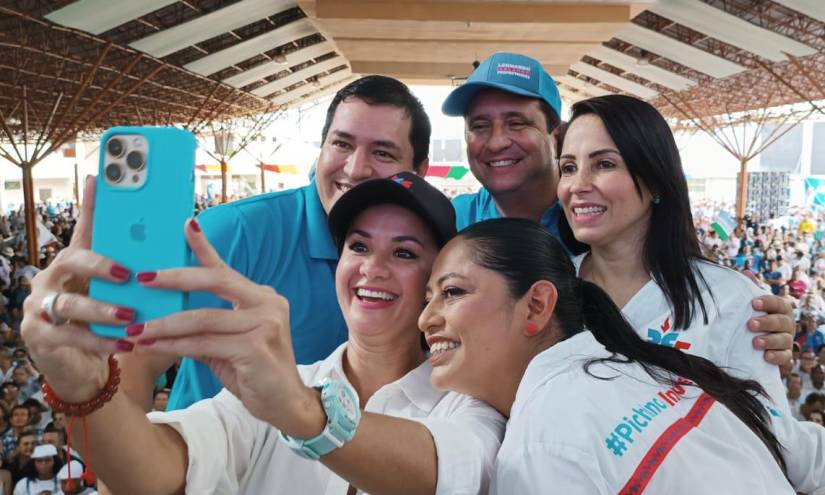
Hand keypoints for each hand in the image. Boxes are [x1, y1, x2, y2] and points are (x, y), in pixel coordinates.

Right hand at [21, 177, 135, 401]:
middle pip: (70, 260)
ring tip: (130, 315)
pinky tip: (124, 343)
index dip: (91, 205)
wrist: (83, 371)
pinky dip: (99, 340)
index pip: (85, 229)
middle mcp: (53, 278)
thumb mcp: (127, 298)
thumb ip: (146, 274)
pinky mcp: (38, 334)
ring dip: (102, 308)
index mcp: (76, 264)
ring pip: (69, 302)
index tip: (102, 179)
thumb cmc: (108, 325)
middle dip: (99, 264)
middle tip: (128, 273)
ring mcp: (40, 305)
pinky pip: (70, 336)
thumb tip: (183, 244)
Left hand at [129, 219, 323, 437]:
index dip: (205, 247)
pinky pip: (204, 343)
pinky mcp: (256, 348)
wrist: (285, 404)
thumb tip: (164, 313)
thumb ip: (205, 325)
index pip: (225, 269)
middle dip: (175, 278)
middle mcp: (267, 303)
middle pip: (215, 281)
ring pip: (203, 317)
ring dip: (164, 323)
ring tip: (135, 327)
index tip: (185, 225)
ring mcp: (265, 324)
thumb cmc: (254, 372)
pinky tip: (152, 345)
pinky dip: (174, 344)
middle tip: (142, 278)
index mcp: (261, 297)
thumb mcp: (228, 342)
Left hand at [749, 294, 793, 365]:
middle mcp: (787, 324)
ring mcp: (787, 340)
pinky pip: (785, 357)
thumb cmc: (750, 321)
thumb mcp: (748, 312)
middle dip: (766, 322)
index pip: (778, 303)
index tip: (754, 303)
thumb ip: (743, 305)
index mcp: (780, 310)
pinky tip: (767, 356)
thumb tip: (725, 298)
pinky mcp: (785, 356)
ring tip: (755, 342)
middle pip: (781, 322)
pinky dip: (777, 356)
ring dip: (770, 341)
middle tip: (751, 324)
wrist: (757, 346)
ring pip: (784, 339)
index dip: (767, 302)